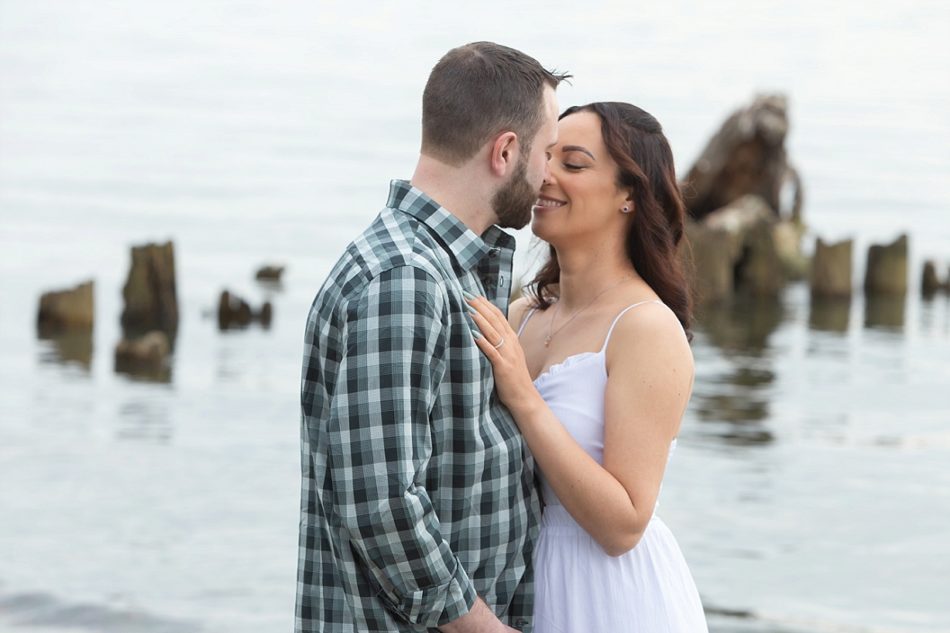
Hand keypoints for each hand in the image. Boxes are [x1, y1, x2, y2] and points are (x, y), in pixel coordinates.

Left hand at [466, 296, 538, 414]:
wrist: (525, 398)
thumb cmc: (513, 379)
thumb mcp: (508, 357)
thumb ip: (498, 344)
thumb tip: (483, 333)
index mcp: (512, 340)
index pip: (498, 316)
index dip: (486, 305)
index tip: (473, 295)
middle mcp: (511, 344)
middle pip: (495, 320)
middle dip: (480, 306)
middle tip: (466, 294)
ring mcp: (508, 355)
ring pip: (493, 332)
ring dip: (480, 319)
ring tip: (467, 308)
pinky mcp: (503, 367)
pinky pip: (492, 352)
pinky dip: (483, 342)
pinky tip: (473, 333)